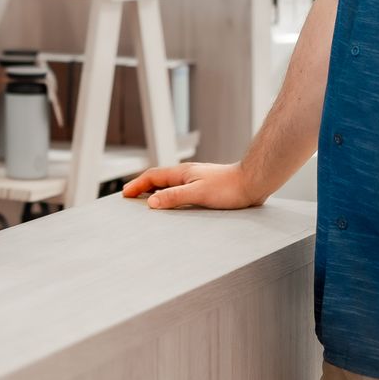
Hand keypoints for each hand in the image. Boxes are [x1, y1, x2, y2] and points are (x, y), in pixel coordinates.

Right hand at [122, 162, 261, 210]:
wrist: (253, 183)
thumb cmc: (229, 187)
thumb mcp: (198, 193)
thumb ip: (174, 197)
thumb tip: (152, 202)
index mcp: (182, 173)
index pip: (152, 176)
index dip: (137, 185)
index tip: (125, 193)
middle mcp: (187, 175)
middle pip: (159, 179)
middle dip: (143, 187)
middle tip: (131, 196)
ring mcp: (196, 181)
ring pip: (170, 186)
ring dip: (157, 192)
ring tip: (148, 202)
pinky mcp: (206, 189)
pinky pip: (181, 192)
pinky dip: (171, 197)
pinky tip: (175, 206)